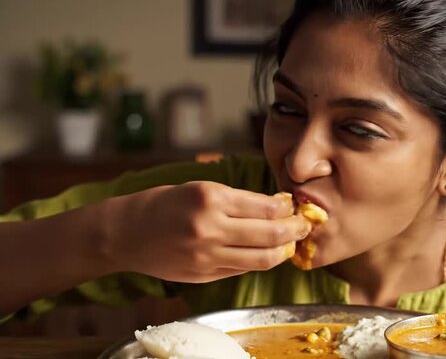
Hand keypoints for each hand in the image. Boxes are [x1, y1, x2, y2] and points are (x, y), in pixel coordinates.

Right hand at [101, 182, 311, 282]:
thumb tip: (276, 209)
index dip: (288, 208)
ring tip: (290, 244)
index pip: (267, 206)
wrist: (124, 233)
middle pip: (271, 235)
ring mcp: (207, 255)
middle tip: (304, 226)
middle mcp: (210, 227)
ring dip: (283, 251)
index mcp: (210, 197)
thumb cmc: (162, 204)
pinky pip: (242, 269)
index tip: (294, 206)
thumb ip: (237, 201)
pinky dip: (258, 261)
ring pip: (262, 259)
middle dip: (295, 230)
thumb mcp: (199, 188)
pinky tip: (264, 253)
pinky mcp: (203, 274)